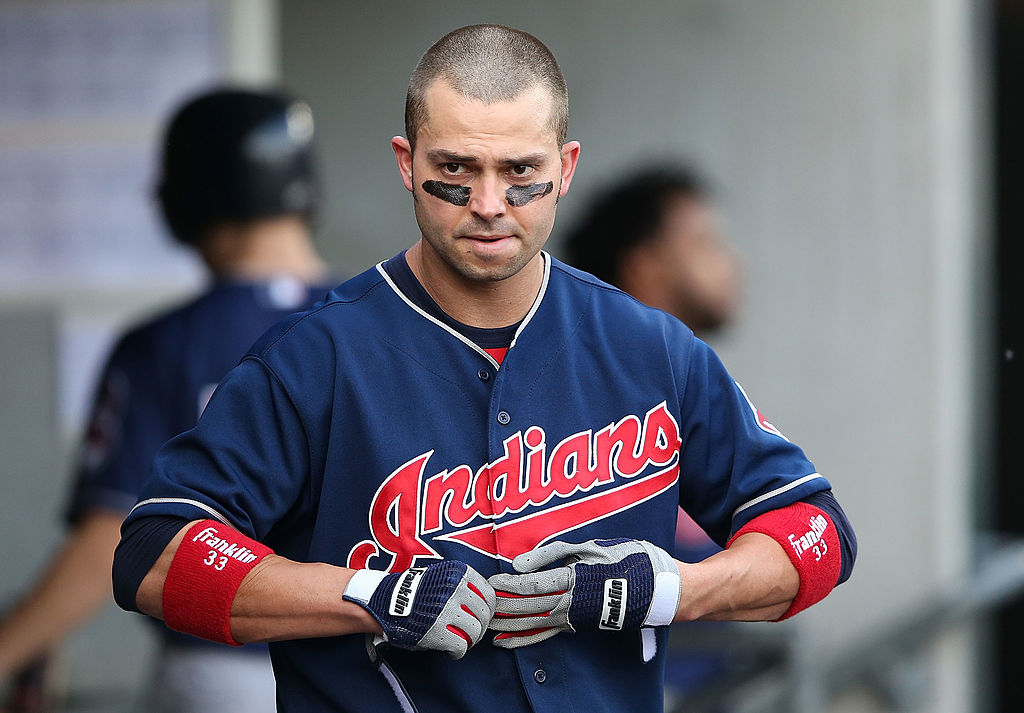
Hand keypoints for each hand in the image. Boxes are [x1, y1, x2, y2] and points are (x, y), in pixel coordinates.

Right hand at [343, 560, 494, 659]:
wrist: (387, 602)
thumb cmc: (416, 592)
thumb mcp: (441, 576)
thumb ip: (463, 586)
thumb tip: (485, 605)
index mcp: (459, 573)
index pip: (489, 594)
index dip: (487, 609)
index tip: (481, 616)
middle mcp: (456, 590)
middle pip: (484, 615)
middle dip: (480, 627)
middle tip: (471, 633)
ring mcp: (447, 611)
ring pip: (475, 631)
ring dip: (470, 640)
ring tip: (461, 641)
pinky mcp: (438, 632)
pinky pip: (461, 646)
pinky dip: (457, 652)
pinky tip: (450, 651)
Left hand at [487, 538, 680, 653]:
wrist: (662, 589)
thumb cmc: (629, 560)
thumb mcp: (593, 546)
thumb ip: (554, 552)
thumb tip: (520, 563)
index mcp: (574, 581)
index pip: (533, 586)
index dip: (509, 585)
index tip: (489, 582)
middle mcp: (571, 604)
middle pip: (528, 607)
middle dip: (503, 606)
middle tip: (479, 604)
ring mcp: (574, 618)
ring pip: (534, 624)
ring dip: (508, 624)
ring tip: (485, 625)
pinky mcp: (578, 625)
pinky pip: (546, 635)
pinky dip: (525, 639)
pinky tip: (507, 642)